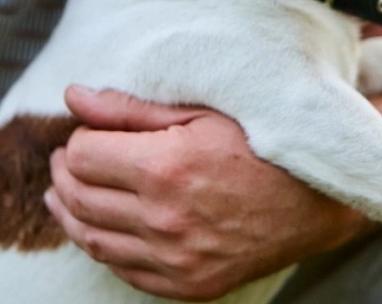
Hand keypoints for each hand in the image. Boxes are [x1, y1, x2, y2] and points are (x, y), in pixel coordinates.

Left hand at [46, 86, 371, 300]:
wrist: (316, 200)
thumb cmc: (261, 146)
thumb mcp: (201, 113)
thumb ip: (130, 108)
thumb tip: (72, 97)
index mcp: (165, 167)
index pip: (84, 155)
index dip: (79, 140)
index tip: (88, 133)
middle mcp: (164, 218)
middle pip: (79, 197)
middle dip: (64, 173)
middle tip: (69, 158)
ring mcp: (175, 258)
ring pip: (92, 238)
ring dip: (70, 212)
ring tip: (67, 192)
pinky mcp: (188, 283)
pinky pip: (123, 270)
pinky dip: (102, 246)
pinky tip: (100, 227)